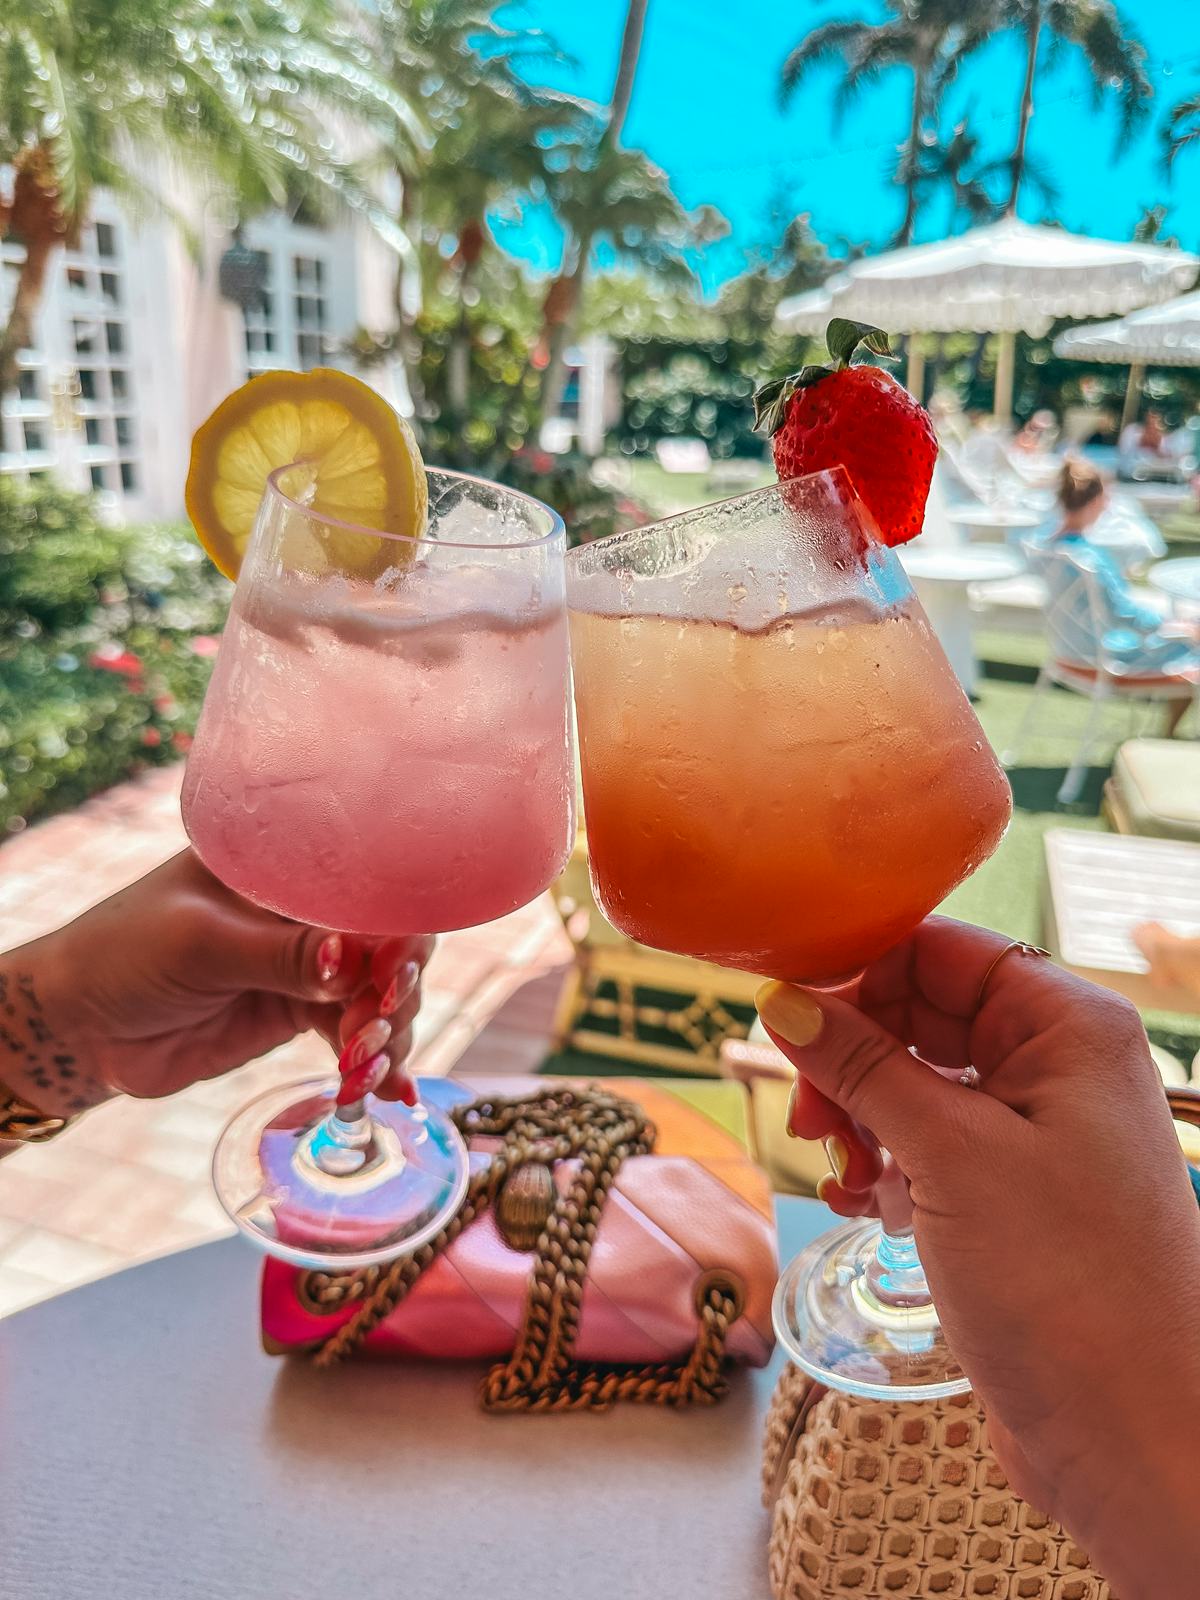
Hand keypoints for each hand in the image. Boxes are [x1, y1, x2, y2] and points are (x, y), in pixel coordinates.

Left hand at [1, 851, 432, 1115]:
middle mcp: (307, 910)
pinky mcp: (299, 1012)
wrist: (81, 1026)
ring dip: (386, 1035)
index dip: (397, 932)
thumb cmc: (123, 955)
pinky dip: (374, 1063)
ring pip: (377, 996)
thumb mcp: (198, 945)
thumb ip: (277, 955)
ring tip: (363, 1072)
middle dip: (395, 993)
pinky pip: (353, 1034)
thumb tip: (350, 962)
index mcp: (288, 866)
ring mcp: (307, 963)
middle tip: (371, 1035)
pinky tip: (389, 1093)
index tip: (395, 978)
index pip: (368, 888)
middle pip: (388, 945)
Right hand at [758, 918, 1199, 1598]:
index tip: (787, 1011)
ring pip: (917, 1083)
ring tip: (844, 1174)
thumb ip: (863, 1066)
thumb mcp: (950, 1155)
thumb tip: (784, 1001)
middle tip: (809, 1115)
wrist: (1133, 1437)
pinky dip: (887, 1165)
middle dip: (853, 1057)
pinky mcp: (1012, 1196)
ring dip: (862, 1118)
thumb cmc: (1069, 1285)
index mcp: (1067, 1026)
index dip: (859, 973)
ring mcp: (1036, 1134)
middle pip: (922, 1015)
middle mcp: (1057, 1067)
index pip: (942, 951)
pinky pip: (929, 1146)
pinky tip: (866, 1204)